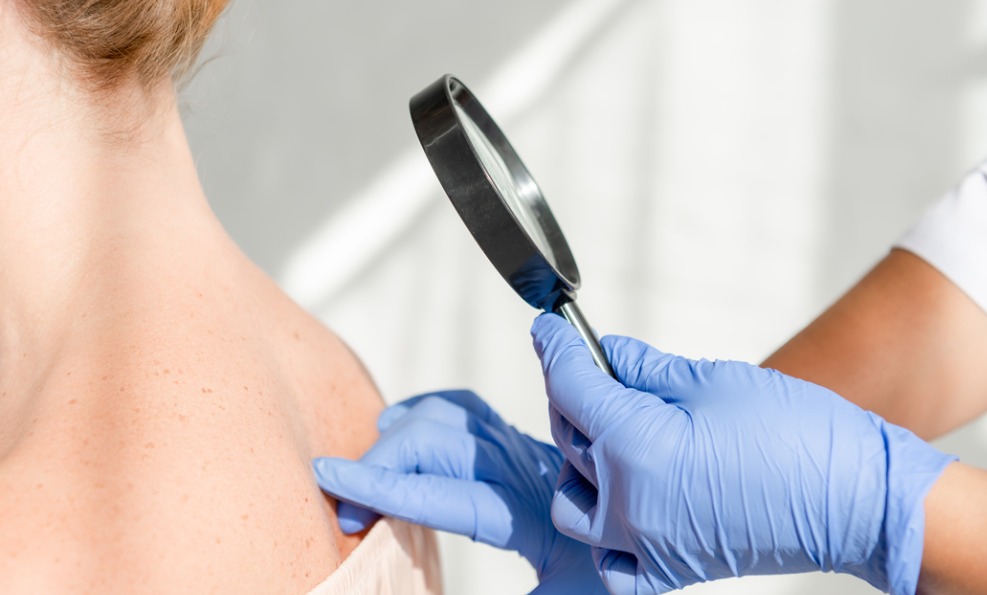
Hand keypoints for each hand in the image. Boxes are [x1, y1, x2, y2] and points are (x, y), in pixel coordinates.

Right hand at [313, 390, 604, 593]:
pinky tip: (400, 424)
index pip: (433, 491)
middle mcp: (514, 466)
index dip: (376, 485)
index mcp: (520, 509)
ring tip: (363, 469)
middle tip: (343, 504)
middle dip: (376, 467)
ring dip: (397, 437)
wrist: (657, 519)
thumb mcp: (574, 594)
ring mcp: (514, 445)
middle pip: (429, 444)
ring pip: (442, 418)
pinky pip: (462, 410)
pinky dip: (422, 412)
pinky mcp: (514, 438)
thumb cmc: (612, 567)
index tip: (329, 477)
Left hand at [531, 314, 955, 594]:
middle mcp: (629, 505)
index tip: (548, 330)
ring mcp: (646, 545)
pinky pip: (610, 563)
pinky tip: (622, 503)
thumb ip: (644, 369)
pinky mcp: (670, 570)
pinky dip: (604, 537)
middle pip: (567, 440)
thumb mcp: (712, 380)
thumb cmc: (799, 436)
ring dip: (580, 466)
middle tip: (597, 369)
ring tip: (614, 436)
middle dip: (573, 398)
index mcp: (636, 449)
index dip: (555, 351)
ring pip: (573, 503)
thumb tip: (606, 353)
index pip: (570, 389)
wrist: (858, 501)